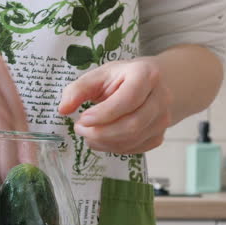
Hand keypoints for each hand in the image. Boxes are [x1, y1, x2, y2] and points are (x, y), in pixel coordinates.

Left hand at [58, 57, 173, 154]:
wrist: (150, 86)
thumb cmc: (122, 79)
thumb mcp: (99, 75)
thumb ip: (78, 89)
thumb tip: (63, 109)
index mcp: (146, 74)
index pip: (128, 99)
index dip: (104, 114)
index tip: (83, 119)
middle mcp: (161, 98)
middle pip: (132, 125)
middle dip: (101, 132)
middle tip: (80, 128)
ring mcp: (162, 119)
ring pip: (132, 140)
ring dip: (103, 142)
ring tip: (88, 132)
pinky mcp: (158, 136)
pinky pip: (134, 149)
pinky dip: (112, 147)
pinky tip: (102, 137)